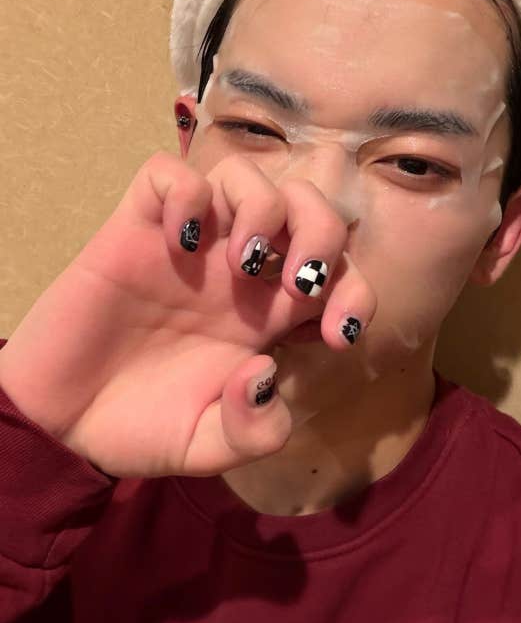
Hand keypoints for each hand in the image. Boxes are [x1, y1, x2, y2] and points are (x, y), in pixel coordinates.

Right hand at [0, 151, 375, 477]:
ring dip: (263, 210)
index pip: (339, 275)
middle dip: (323, 234)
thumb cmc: (141, 426)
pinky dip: (185, 194)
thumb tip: (265, 372)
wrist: (63, 423)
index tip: (336, 335)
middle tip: (299, 285)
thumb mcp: (208, 447)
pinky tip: (181, 242)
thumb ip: (253, 430)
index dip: (356, 295)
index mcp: (269, 316)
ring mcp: (191, 246)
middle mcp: (239, 271)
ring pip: (245, 176)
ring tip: (241, 265)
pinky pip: (168, 175)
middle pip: (306, 207)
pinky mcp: (136, 230)